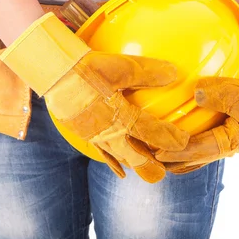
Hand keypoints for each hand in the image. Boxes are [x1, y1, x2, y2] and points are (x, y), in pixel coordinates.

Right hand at [0, 13, 189, 182]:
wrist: (54, 73)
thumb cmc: (87, 68)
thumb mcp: (120, 67)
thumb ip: (148, 72)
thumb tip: (175, 74)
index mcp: (120, 118)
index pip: (151, 132)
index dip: (169, 139)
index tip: (185, 143)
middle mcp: (108, 132)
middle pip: (134, 157)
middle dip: (150, 166)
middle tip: (164, 172)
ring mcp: (94, 135)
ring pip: (118, 157)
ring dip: (133, 163)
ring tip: (145, 167)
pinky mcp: (83, 133)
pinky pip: (101, 152)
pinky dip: (113, 162)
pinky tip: (119, 171)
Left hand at [155, 38, 238, 173]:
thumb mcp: (238, 93)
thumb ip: (215, 93)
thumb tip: (195, 93)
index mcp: (229, 142)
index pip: (196, 150)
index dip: (176, 153)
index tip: (156, 153)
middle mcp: (226, 147)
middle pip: (193, 159)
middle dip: (172, 161)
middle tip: (149, 160)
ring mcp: (227, 143)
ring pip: (198, 155)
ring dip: (179, 157)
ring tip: (158, 156)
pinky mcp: (227, 135)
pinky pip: (204, 143)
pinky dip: (189, 145)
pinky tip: (177, 138)